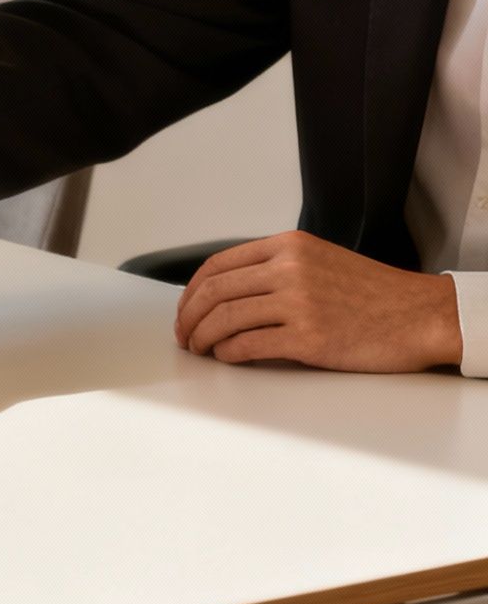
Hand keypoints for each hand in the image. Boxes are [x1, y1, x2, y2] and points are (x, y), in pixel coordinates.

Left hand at [174, 231, 461, 371]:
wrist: (419, 315)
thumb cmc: (372, 293)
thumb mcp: (319, 259)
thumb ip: (274, 267)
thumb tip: (223, 290)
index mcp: (288, 246)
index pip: (217, 266)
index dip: (191, 292)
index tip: (184, 310)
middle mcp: (290, 269)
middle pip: (214, 292)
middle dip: (188, 318)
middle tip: (183, 335)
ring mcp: (298, 303)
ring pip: (224, 319)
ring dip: (203, 338)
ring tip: (200, 349)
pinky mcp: (308, 337)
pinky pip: (247, 346)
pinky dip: (228, 354)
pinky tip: (228, 357)